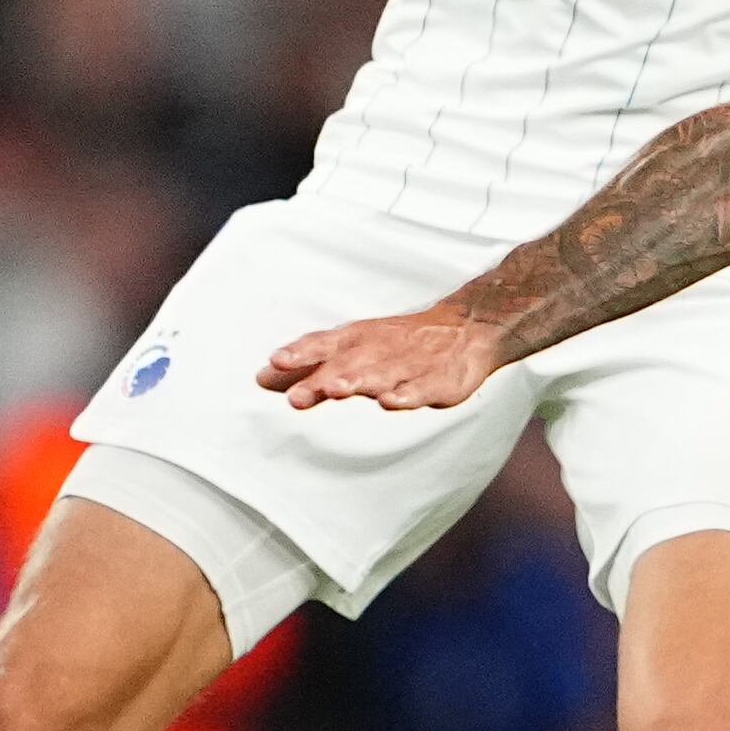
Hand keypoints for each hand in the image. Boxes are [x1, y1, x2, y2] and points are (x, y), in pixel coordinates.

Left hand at [261, 306, 510, 412]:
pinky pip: (422, 387)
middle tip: (298, 394)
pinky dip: (407, 394)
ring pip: (382, 373)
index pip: (324, 344)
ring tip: (337, 390)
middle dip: (323, 376)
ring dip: (359, 380)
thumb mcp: (352, 348)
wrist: (466, 328)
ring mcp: (411, 364)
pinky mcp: (440, 380)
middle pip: (348, 363)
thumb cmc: (398, 343)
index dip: (301, 353)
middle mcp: (380, 349)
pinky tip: (391, 402)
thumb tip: (262, 379)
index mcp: (357, 340)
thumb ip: (309, 365)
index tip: (276, 362)